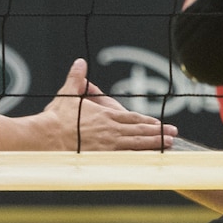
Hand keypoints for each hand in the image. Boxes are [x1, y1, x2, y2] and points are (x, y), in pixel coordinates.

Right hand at [44, 59, 177, 150]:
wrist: (48, 136)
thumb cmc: (56, 117)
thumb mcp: (68, 94)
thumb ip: (76, 78)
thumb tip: (80, 62)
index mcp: (105, 115)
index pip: (132, 118)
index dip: (147, 121)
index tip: (159, 123)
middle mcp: (111, 129)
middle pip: (140, 131)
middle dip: (158, 132)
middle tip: (174, 133)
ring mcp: (109, 144)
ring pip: (138, 144)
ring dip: (155, 143)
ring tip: (169, 144)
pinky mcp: (104, 156)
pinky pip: (127, 158)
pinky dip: (141, 157)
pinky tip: (151, 159)